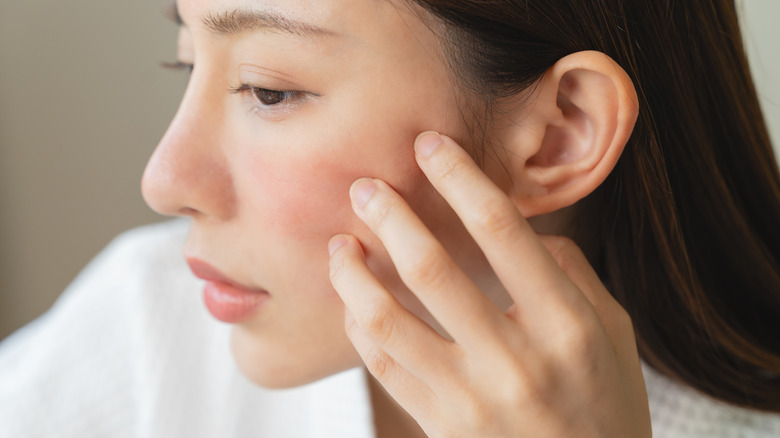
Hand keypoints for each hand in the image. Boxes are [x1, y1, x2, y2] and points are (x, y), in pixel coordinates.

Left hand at [328, 132, 650, 437]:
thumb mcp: (615, 336)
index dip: (460, 178)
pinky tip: (353, 300)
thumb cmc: (605, 408)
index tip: (431, 145)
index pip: (502, 231)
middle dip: (391, 216)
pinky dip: (360, 326)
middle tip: (366, 186)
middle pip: (432, 268)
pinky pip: (383, 367)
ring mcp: (471, 399)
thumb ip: (574, 277)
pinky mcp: (440, 426)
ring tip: (340, 244)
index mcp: (566, 325)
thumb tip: (527, 232)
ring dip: (355, 274)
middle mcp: (515, 359)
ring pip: (389, 319)